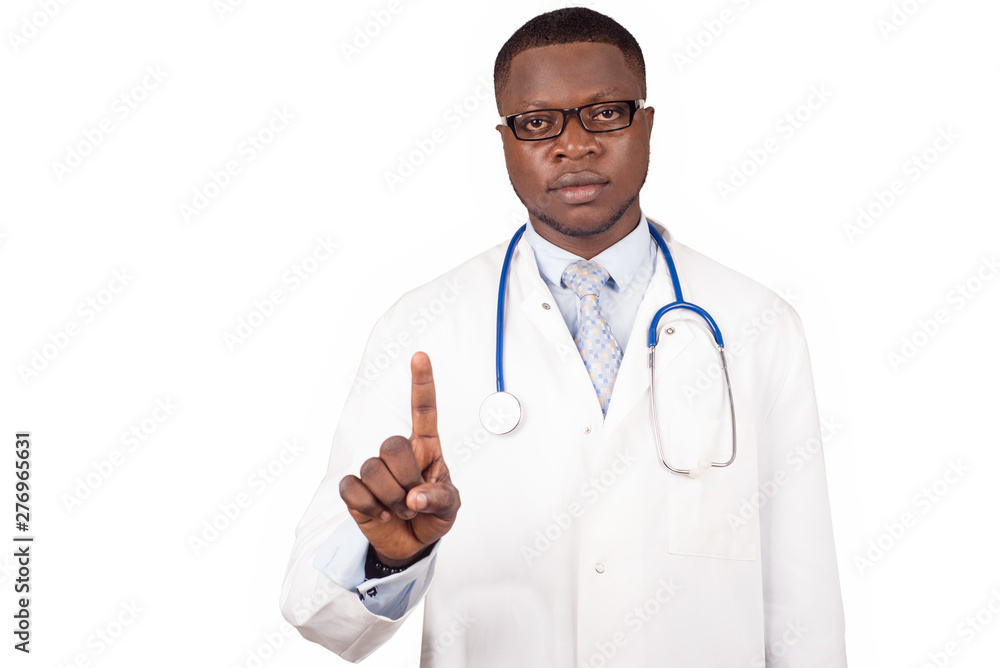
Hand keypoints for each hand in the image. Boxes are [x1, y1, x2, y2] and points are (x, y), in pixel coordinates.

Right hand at [339, 351, 460, 566]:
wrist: (412, 545)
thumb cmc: (435, 516)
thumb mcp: (450, 508)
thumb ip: (439, 499)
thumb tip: (415, 498)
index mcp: (426, 448)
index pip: (423, 411)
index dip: (421, 383)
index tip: (420, 356)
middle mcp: (398, 453)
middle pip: (392, 445)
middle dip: (406, 479)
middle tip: (415, 502)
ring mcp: (374, 469)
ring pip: (372, 469)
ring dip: (390, 499)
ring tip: (400, 512)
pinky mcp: (355, 489)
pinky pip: (352, 488)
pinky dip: (368, 507)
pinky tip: (380, 515)